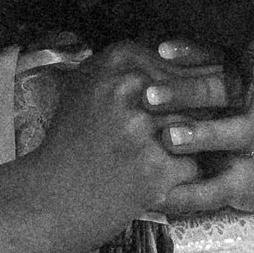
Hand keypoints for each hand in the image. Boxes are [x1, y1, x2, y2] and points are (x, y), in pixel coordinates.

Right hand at [12, 40, 211, 252]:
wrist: (52, 198)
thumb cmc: (71, 143)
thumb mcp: (87, 86)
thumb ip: (128, 65)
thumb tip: (178, 53)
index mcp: (117, 63)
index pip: (181, 61)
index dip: (193, 82)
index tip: (193, 98)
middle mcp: (131, 90)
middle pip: (195, 92)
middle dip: (201, 111)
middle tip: (200, 125)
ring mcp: (144, 130)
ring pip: (200, 127)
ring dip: (197, 142)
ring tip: (184, 151)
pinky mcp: (156, 169)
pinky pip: (195, 164)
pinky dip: (186, 173)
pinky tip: (168, 177)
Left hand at [140, 38, 253, 211]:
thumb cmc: (235, 123)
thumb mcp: (225, 97)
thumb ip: (192, 76)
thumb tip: (138, 50)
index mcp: (243, 80)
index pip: (221, 58)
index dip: (194, 53)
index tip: (160, 50)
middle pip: (226, 91)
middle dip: (189, 92)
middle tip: (149, 95)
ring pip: (234, 134)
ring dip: (202, 134)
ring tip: (167, 138)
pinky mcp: (249, 184)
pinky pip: (219, 189)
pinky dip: (188, 193)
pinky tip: (157, 193)